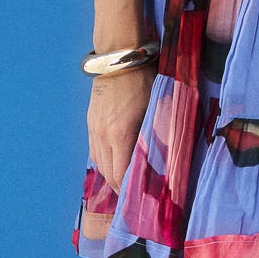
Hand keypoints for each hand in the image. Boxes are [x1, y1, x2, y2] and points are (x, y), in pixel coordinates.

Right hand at [87, 64, 157, 195]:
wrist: (120, 56)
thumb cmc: (146, 79)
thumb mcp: (158, 106)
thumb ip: (159, 133)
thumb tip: (167, 158)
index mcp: (121, 133)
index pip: (121, 174)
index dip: (130, 191)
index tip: (142, 201)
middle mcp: (103, 134)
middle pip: (108, 174)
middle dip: (121, 188)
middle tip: (136, 198)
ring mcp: (94, 128)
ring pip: (100, 164)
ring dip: (112, 176)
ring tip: (127, 184)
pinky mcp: (91, 122)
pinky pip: (95, 150)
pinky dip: (105, 161)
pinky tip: (116, 163)